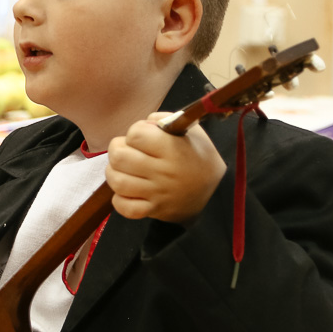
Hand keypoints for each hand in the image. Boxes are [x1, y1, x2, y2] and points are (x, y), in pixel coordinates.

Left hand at [105, 113, 225, 223]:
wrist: (218, 193)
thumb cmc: (200, 157)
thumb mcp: (191, 131)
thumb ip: (163, 120)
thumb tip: (142, 124)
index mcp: (173, 148)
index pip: (135, 134)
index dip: (134, 132)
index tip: (141, 137)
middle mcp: (163, 171)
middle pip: (119, 157)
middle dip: (118, 150)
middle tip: (126, 152)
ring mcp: (157, 193)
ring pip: (117, 182)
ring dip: (114, 173)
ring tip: (123, 170)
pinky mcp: (153, 210)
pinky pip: (124, 208)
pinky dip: (119, 200)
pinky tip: (127, 192)